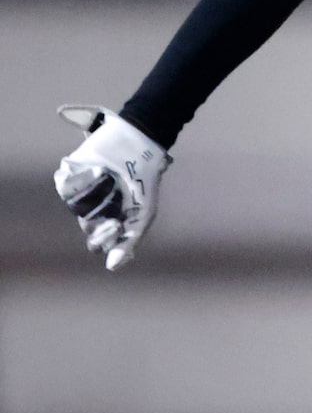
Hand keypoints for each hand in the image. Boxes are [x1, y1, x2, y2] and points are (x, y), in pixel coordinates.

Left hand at [54, 105, 169, 270]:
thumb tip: (111, 268)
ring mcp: (79, 193)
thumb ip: (128, 242)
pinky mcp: (69, 175)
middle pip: (85, 224)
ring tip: (111, 178)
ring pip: (75, 206)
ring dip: (96, 193)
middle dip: (99, 215)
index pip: (97, 243)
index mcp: (110, 222)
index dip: (104, 238)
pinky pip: (65, 186)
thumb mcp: (143, 215)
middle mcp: (92, 210)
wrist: (139, 145)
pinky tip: (99, 172)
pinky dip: (82, 180)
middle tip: (115, 198)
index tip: (116, 226)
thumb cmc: (144, 181)